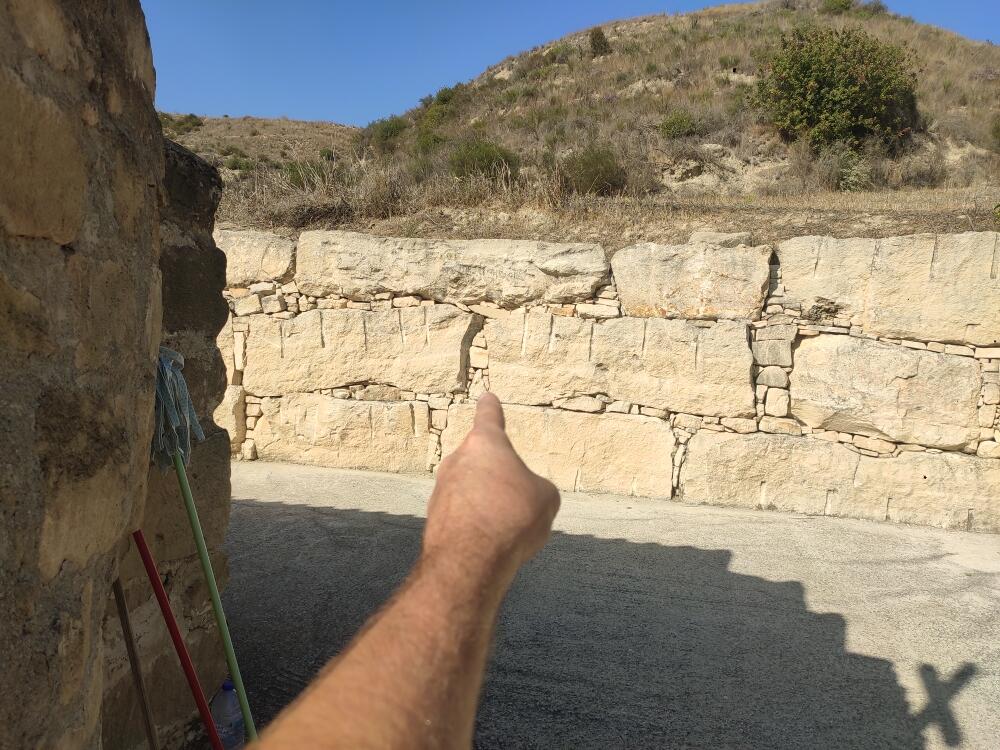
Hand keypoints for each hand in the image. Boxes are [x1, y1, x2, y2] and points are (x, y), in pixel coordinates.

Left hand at [423, 393, 560, 582]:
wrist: (470, 559)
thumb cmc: (512, 517)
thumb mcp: (545, 498)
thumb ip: (536, 488)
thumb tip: (527, 495)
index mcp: (485, 444)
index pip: (489, 417)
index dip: (491, 408)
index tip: (487, 397)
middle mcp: (457, 460)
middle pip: (480, 461)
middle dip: (495, 476)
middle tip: (515, 500)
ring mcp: (441, 489)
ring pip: (470, 490)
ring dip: (485, 503)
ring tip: (505, 528)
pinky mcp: (434, 517)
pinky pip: (462, 515)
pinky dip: (474, 524)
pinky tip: (489, 544)